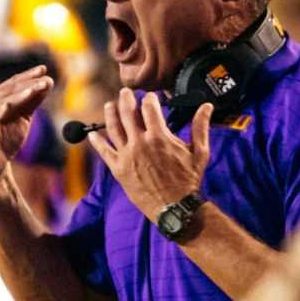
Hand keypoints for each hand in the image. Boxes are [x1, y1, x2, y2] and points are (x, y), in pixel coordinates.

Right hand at [0, 67, 54, 189]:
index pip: (14, 83)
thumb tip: (48, 82)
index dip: (28, 75)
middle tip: (46, 80)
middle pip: (8, 90)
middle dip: (28, 84)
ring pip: (0, 102)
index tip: (44, 69)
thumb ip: (32, 101)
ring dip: (18, 95)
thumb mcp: (23, 118)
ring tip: (33, 89)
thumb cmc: (5, 141)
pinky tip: (6, 107)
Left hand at [91, 89, 210, 221]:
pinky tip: (92, 134)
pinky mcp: (118, 169)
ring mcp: (126, 155)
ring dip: (110, 114)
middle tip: (125, 92)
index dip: (148, 98)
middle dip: (126, 99)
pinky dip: (97, 141)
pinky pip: (104, 151)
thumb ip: (200, 127)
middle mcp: (139, 142)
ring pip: (113, 128)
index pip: (148, 107)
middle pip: (127, 113)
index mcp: (158, 136)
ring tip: (110, 105)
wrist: (174, 207)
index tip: (149, 96)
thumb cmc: (188, 181)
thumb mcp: (199, 152)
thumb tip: (207, 107)